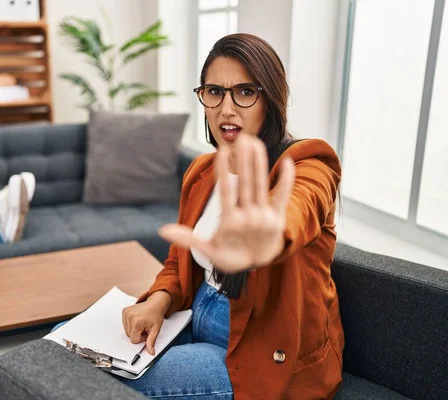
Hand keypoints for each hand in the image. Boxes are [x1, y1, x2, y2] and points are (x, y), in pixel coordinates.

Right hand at [122, 291, 170, 354]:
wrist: (155, 303)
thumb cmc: (156, 315)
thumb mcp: (156, 329)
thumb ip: (151, 341)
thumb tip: (151, 352)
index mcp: (137, 322)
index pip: (134, 340)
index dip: (142, 338)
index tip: (147, 331)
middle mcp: (129, 317)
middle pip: (130, 335)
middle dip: (138, 334)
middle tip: (145, 327)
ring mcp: (126, 313)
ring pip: (127, 331)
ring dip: (134, 329)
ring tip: (141, 323)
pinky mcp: (124, 311)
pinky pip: (125, 324)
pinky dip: (131, 324)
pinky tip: (137, 319)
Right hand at [158, 135, 295, 272]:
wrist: (256, 266)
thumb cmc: (228, 256)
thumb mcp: (207, 250)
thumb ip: (187, 238)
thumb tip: (163, 231)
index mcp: (230, 223)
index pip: (226, 192)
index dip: (224, 171)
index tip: (223, 151)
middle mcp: (248, 218)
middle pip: (246, 184)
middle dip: (244, 159)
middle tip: (241, 137)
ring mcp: (264, 217)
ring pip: (261, 186)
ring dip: (258, 162)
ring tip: (255, 142)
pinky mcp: (278, 218)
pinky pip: (283, 196)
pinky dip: (286, 180)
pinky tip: (288, 162)